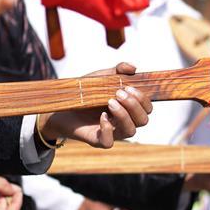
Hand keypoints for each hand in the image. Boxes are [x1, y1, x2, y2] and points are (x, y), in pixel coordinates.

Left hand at [37, 63, 152, 147]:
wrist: (62, 105)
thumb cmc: (86, 92)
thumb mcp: (102, 77)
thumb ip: (118, 70)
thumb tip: (133, 67)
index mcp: (129, 108)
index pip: (147, 108)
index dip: (143, 99)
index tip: (129, 87)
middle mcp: (124, 122)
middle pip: (143, 120)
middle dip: (134, 105)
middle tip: (118, 93)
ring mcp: (113, 133)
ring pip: (131, 131)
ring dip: (124, 115)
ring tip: (110, 102)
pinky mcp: (98, 140)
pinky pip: (109, 142)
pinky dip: (107, 129)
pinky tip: (101, 116)